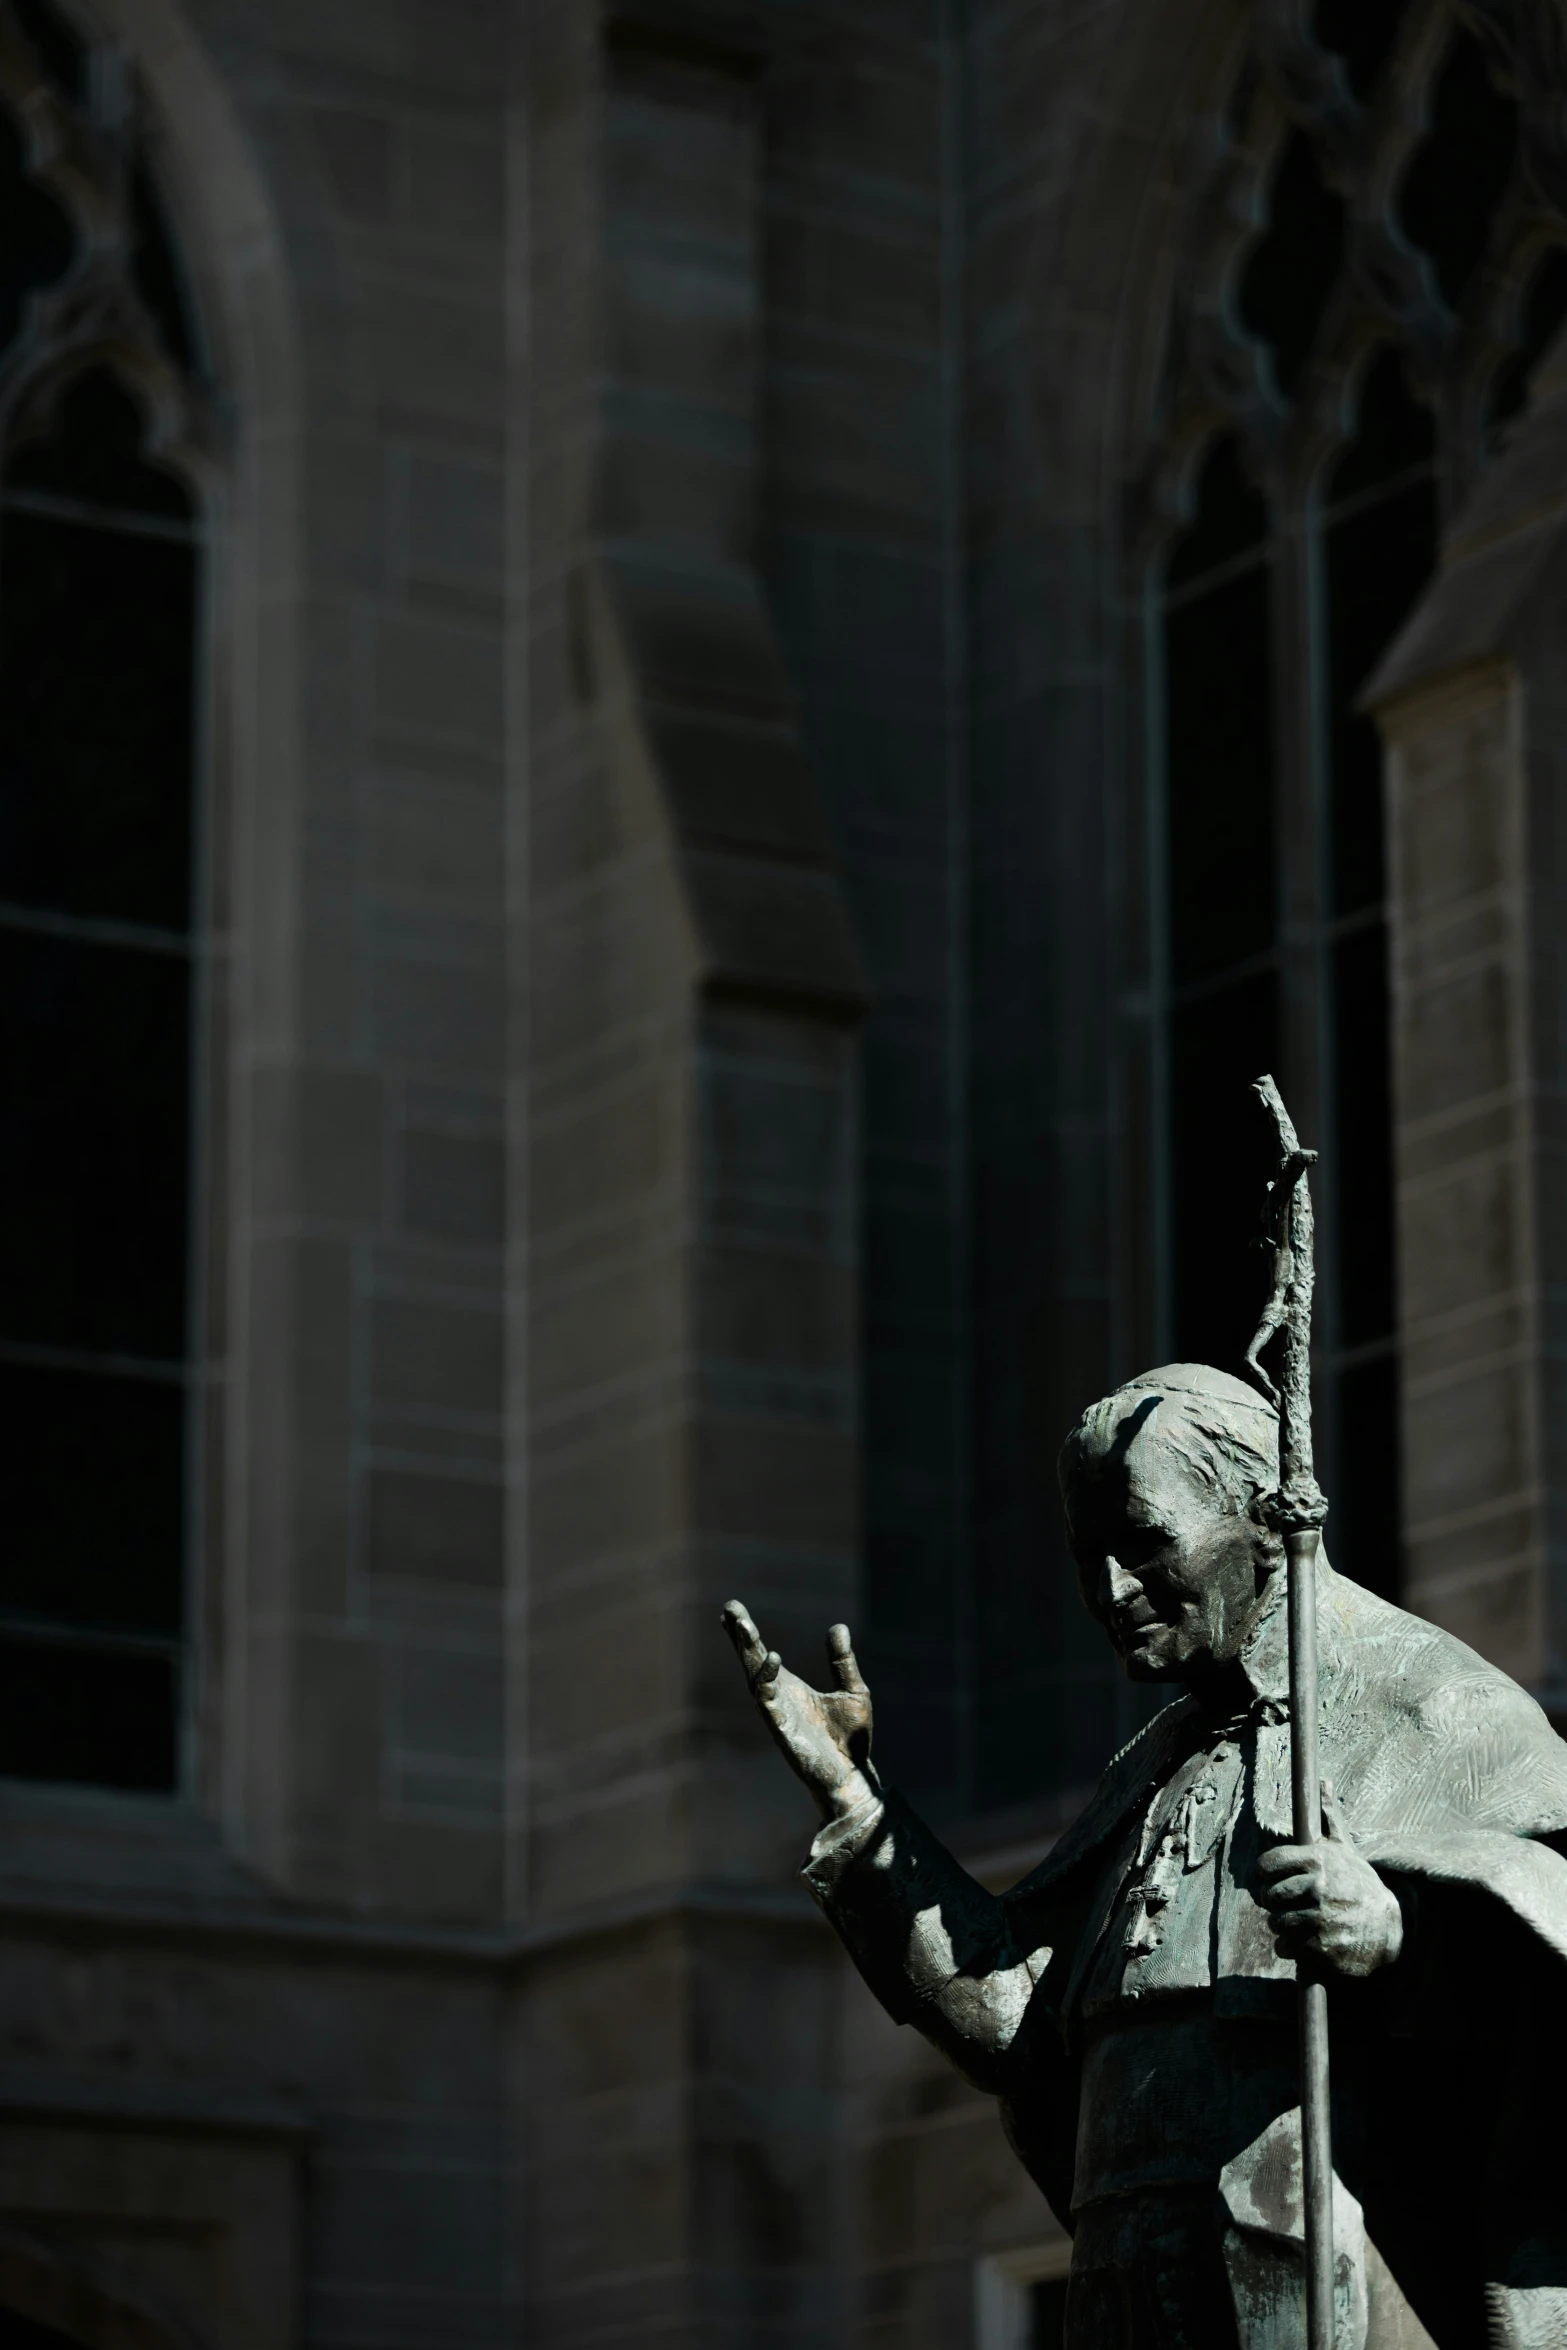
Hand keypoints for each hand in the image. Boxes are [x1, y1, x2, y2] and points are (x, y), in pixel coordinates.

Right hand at [721, 1600, 877, 1822]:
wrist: (854, 1775)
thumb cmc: (850, 1739)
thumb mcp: (853, 1690)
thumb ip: (842, 1661)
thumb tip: (838, 1627)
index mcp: (790, 1688)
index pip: (761, 1656)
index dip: (745, 1636)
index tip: (731, 1612)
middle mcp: (778, 1699)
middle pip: (752, 1662)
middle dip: (740, 1637)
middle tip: (730, 1609)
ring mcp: (777, 1715)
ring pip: (755, 1679)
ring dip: (749, 1652)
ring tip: (746, 1626)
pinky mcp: (782, 1731)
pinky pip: (768, 1703)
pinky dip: (767, 1681)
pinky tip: (773, 1659)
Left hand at [1257, 1781, 1403, 1979]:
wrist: (1389, 1929)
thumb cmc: (1361, 1886)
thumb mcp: (1345, 1850)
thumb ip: (1329, 1817)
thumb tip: (1324, 1781)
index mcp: (1318, 1861)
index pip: (1267, 1864)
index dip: (1264, 1874)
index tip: (1271, 1881)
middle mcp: (1319, 1887)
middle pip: (1268, 1896)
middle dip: (1274, 1903)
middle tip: (1289, 1905)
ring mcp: (1321, 1918)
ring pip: (1276, 1923)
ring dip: (1283, 1926)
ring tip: (1300, 1923)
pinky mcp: (1322, 1947)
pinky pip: (1286, 1947)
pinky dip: (1290, 1948)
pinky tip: (1306, 1942)